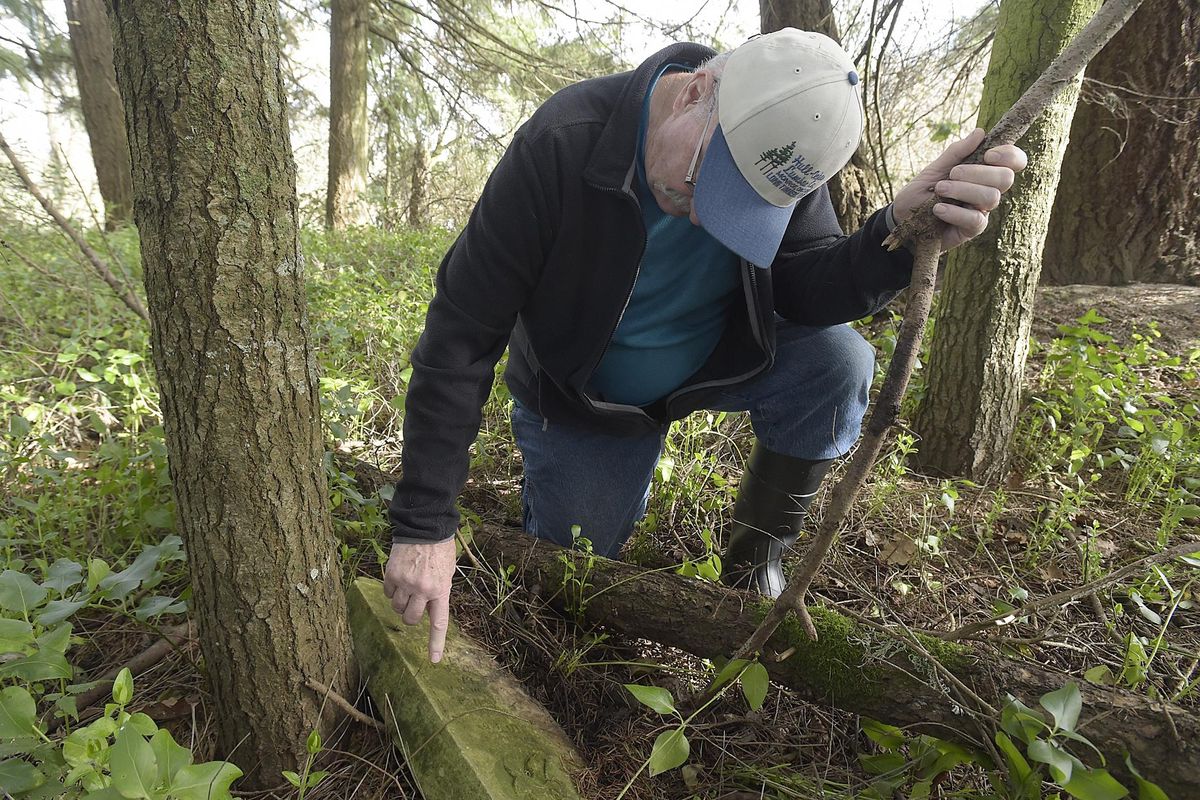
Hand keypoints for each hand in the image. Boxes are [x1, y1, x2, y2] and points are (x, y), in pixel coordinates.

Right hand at [382, 539, 456, 662]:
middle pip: (411, 619)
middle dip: (411, 616)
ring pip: (397, 608)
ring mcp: (406, 583)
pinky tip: (399, 576)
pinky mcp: (391, 575)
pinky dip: (392, 589)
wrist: (424, 527)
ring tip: (407, 586)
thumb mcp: (447, 573)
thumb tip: (429, 607)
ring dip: (401, 602)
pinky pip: (387, 593)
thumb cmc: (440, 550)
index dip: (435, 643)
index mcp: (441, 590)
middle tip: (414, 604)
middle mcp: (423, 590)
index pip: (439, 623)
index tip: (433, 660)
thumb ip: (439, 592)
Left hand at [892, 127, 1027, 250]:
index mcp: (984, 172)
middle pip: (1005, 178)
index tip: (988, 155)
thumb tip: (980, 132)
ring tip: (940, 190)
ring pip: (991, 197)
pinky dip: (955, 212)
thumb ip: (957, 152)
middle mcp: (988, 190)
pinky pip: (976, 220)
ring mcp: (982, 211)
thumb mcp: (935, 168)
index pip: (1014, 161)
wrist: (902, 218)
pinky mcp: (972, 230)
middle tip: (952, 174)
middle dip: (978, 173)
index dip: (1009, 155)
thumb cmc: (922, 191)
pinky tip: (938, 209)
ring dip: (963, 190)